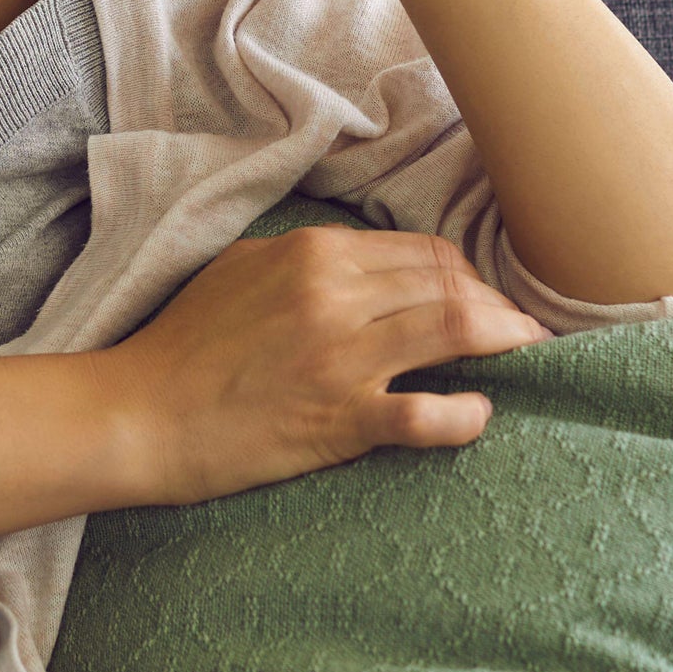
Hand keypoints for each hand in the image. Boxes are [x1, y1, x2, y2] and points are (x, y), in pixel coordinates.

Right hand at [99, 221, 554, 507]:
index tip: (483, 295)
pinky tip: (479, 415)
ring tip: (530, 355)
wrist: (142, 414)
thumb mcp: (242, 269)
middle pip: (449, 283)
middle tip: (521, 328)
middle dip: (497, 303)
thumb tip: (364, 265)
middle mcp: (335, 294)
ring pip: (456, 329)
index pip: (422, 251)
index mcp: (314, 252)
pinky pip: (427, 415)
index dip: (465, 273)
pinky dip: (467, 415)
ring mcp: (342, 357)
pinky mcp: (340, 420)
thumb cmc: (185, 344)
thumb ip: (306, 258)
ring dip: (507, 341)